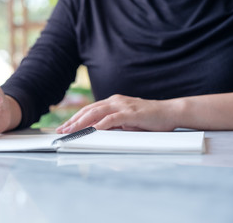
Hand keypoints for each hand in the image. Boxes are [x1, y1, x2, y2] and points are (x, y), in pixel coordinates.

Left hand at [56, 94, 177, 132]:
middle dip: (73, 121)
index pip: (90, 109)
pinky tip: (92, 130)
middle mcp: (115, 101)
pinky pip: (112, 119)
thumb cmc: (149, 118)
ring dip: (82, 123)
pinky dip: (101, 124)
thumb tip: (96, 131)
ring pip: (96, 113)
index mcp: (113, 102)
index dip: (76, 118)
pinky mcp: (131, 113)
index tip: (65, 126)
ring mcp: (123, 106)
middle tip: (62, 130)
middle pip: (89, 110)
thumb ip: (112, 124)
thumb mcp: (126, 121)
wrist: (170, 112)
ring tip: (71, 131)